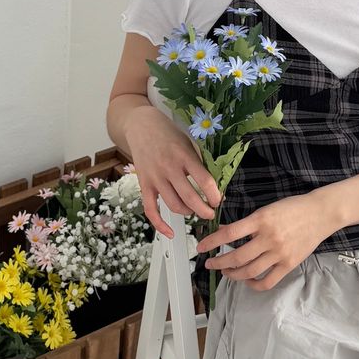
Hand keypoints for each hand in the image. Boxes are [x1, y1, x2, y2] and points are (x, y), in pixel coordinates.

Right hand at [124, 106, 221, 238]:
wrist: (140, 125)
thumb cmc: (168, 133)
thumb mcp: (188, 142)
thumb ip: (198, 162)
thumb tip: (213, 185)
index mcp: (184, 155)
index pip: (204, 181)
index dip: (214, 195)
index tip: (218, 200)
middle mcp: (169, 168)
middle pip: (190, 197)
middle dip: (204, 210)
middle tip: (211, 213)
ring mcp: (155, 177)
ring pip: (174, 205)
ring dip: (188, 213)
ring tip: (195, 210)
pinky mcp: (144, 185)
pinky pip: (151, 210)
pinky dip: (160, 225)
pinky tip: (170, 232)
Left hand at [195, 191, 332, 291]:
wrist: (320, 213)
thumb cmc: (293, 208)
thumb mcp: (267, 209)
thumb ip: (247, 223)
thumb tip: (225, 232)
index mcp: (261, 219)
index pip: (230, 233)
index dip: (212, 242)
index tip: (201, 247)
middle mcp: (269, 238)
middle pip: (237, 256)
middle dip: (219, 263)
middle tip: (210, 263)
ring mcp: (279, 253)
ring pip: (249, 271)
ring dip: (233, 274)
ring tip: (226, 272)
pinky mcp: (289, 264)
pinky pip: (267, 281)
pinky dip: (253, 284)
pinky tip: (247, 281)